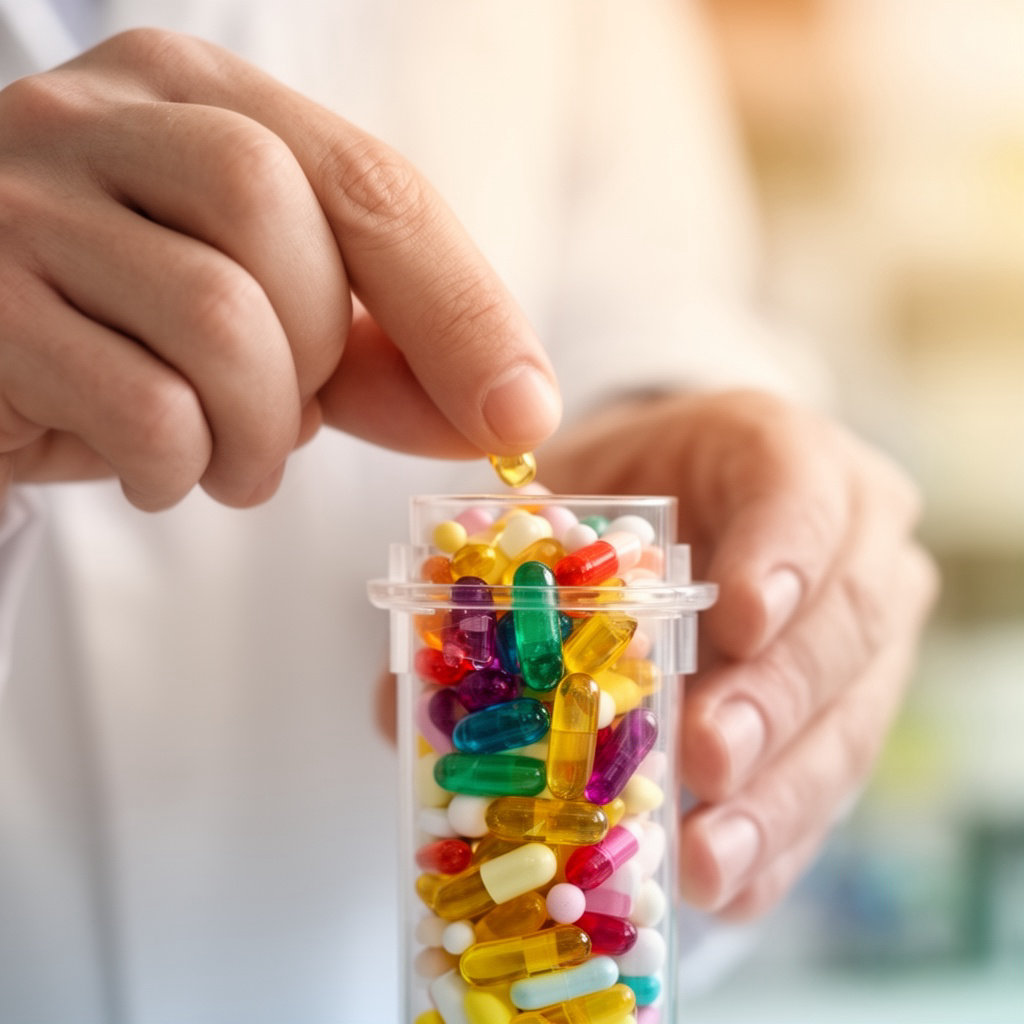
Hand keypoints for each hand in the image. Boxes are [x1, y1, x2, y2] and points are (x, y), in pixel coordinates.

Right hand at [0, 29, 559, 509]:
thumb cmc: (137, 332)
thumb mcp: (271, 321)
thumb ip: (380, 354)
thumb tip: (511, 413)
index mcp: (196, 95)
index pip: (366, 182)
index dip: (459, 307)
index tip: (521, 414)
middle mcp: (98, 118)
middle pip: (281, 219)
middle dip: (321, 360)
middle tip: (286, 419)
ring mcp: (19, 204)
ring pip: (216, 315)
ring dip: (259, 432)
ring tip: (231, 460)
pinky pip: (143, 406)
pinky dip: (183, 466)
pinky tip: (160, 468)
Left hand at [539, 388, 938, 918]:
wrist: (689, 506)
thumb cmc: (624, 495)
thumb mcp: (563, 502)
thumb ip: (498, 576)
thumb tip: (399, 702)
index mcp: (781, 456)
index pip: (800, 484)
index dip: (781, 548)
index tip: (740, 615)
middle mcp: (847, 543)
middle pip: (840, 620)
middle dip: (772, 696)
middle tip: (707, 756)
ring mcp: (861, 634)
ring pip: (846, 720)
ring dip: (776, 796)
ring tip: (708, 859)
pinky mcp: (849, 714)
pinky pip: (829, 785)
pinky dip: (776, 842)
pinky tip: (725, 885)